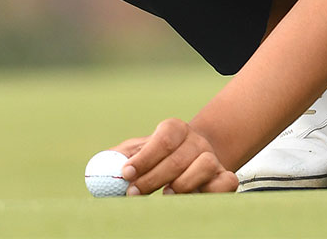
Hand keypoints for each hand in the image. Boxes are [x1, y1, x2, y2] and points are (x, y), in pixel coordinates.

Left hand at [116, 118, 237, 194]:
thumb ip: (121, 156)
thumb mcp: (139, 150)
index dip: (144, 157)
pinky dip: (210, 191)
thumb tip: (101, 164)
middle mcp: (196, 141)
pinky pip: (225, 182)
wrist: (194, 160)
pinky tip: (192, 198)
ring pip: (203, 167)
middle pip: (177, 157)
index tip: (126, 173)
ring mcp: (212, 158)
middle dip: (152, 178)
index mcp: (175, 129)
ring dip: (182, 184)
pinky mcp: (225, 177)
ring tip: (166, 195)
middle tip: (133, 193)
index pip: (163, 138)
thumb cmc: (159, 157)